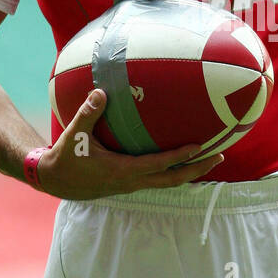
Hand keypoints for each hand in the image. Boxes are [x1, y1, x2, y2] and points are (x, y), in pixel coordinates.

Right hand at [35, 89, 224, 198]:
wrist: (56, 182)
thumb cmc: (66, 158)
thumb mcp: (75, 136)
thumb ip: (88, 114)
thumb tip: (101, 91)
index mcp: (123, 171)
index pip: (159, 164)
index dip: (181, 156)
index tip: (200, 146)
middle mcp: (133, 181)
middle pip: (173, 180)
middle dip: (197, 169)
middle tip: (220, 156)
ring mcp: (133, 185)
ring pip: (168, 182)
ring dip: (190, 172)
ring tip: (210, 159)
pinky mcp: (130, 184)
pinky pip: (159, 179)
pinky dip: (175, 171)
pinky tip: (183, 161)